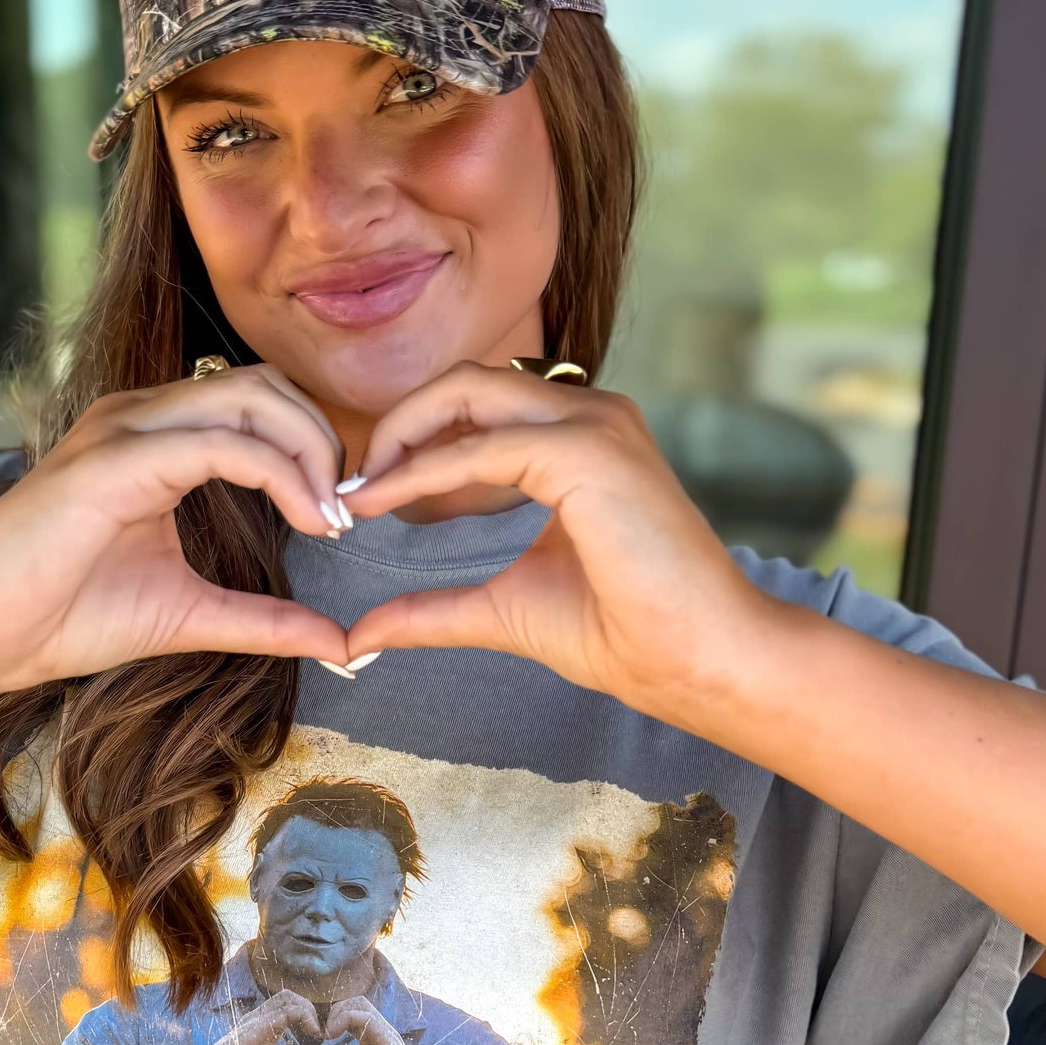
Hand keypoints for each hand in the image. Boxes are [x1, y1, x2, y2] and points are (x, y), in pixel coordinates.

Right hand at [0, 367, 352, 699]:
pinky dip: (278, 475)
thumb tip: (341, 644)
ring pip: (250, 397)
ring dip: (309, 451)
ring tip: (330, 516)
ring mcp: (123, 430)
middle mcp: (138, 417)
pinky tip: (306, 520)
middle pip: (264, 384)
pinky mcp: (114, 460)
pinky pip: (220, 443)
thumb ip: (263, 620)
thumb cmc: (61, 617)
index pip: (258, 403)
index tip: (341, 519)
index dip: (314, 448)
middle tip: (346, 511)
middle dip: (322, 439)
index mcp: (152, 438)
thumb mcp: (190, 615)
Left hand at [314, 997, 453, 1044]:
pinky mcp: (388, 1038)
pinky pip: (364, 1017)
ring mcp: (384, 1031)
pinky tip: (333, 1036)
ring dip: (339, 1013)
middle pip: (354, 1000)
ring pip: (359, 1002)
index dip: (333, 1018)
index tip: (321, 1037)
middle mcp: (379, 1030)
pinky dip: (345, 1019)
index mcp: (371, 1037)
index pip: (352, 1011)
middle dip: (334, 1011)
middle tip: (323, 1034)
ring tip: (329, 1034)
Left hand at [340, 364, 777, 726]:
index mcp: (579, 440)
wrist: (695, 661)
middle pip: (465, 383)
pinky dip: (422, 473)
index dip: (412, 441)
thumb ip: (434, 609)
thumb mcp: (504, 609)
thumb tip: (361, 634)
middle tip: (350, 483)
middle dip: (396, 425)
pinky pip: (481, 448)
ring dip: (401, 437)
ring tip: (358, 489)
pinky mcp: (588, 452)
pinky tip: (381, 502)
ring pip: (468, 392)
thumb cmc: (625, 634)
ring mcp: (594, 425)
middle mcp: (590, 415)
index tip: (361, 494)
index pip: (478, 407)